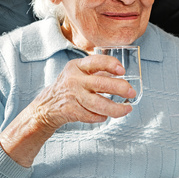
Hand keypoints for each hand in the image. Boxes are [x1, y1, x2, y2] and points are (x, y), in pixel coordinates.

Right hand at [0, 54, 134, 166]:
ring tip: (127, 109)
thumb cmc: (69, 87)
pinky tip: (105, 116)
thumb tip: (123, 76)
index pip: (96, 61)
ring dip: (116, 108)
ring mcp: (72, 96)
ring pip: (98, 104)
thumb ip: (98, 72)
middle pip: (101, 84)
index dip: (111, 64)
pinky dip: (101, 116)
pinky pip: (91, 115)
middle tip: (131, 92)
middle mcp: (74, 79)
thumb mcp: (79, 73)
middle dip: (120, 88)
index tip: (123, 71)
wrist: (46, 106)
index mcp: (77, 66)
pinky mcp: (71, 110)